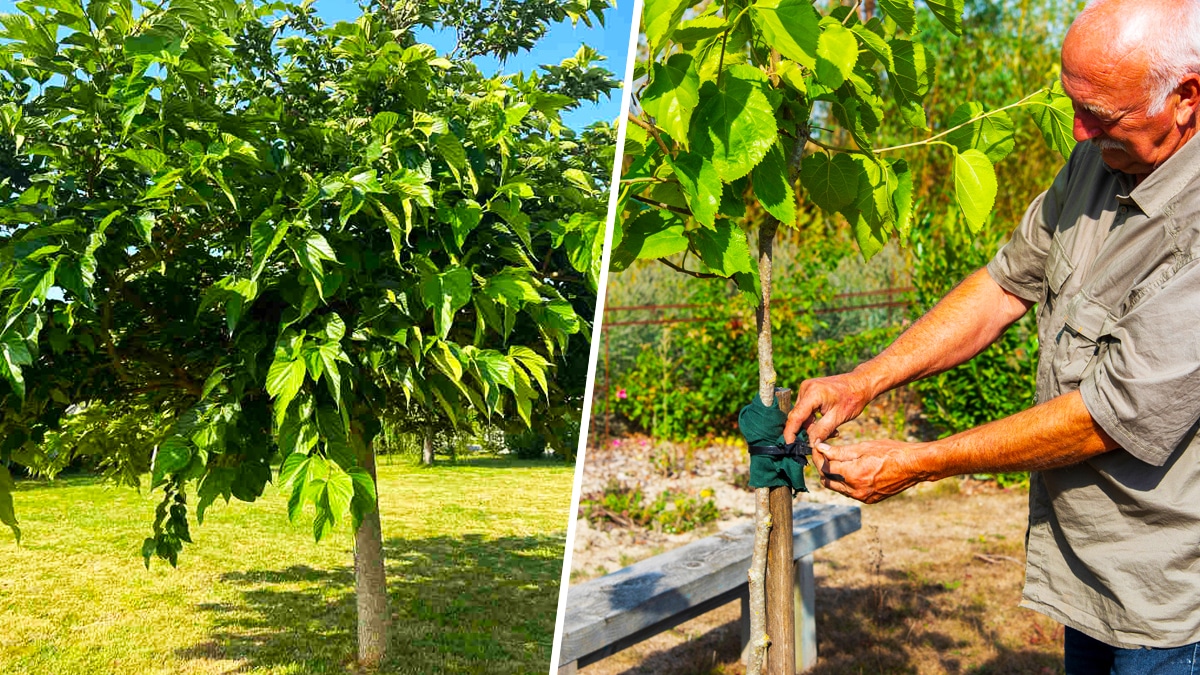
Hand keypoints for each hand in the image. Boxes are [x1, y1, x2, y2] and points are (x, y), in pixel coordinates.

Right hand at [783, 373, 872, 444]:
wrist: (861, 383)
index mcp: (812, 393)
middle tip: (824, 439)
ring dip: (813, 425)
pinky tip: (827, 422)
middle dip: (808, 430)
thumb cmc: (853, 398)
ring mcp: (807, 388)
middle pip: (798, 416)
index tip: (790, 446)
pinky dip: (815, 418)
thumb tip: (811, 445)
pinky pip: (806, 409)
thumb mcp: (838, 417)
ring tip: (832, 430)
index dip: (790, 432)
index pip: (795, 416)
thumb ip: (823, 431)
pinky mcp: (809, 390)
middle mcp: (806, 388)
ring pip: (803, 414)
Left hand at [812, 439, 927, 503]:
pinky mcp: (870, 499)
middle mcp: (856, 490)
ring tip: (836, 461)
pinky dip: (846, 482)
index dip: (818, 457)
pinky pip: (851, 492)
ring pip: (838, 488)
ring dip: (833, 476)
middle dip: (822, 468)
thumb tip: (820, 449)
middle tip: (823, 455)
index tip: (817, 448)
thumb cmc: (891, 452)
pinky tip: (850, 470)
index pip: (825, 468)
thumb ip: (839, 451)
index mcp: (853, 475)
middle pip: (828, 481)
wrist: (914, 466)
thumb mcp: (863, 447)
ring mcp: (863, 497)